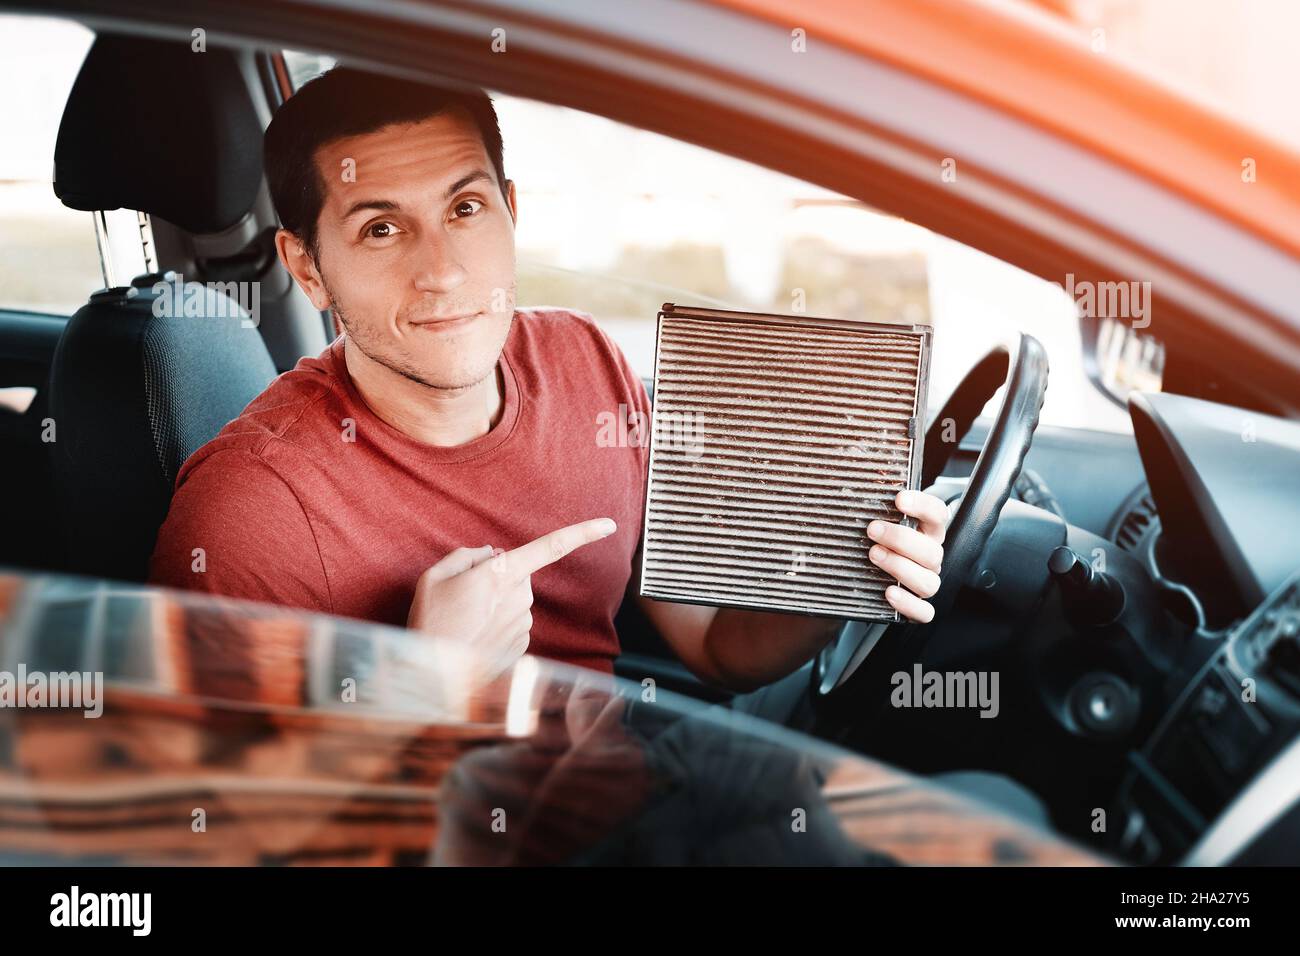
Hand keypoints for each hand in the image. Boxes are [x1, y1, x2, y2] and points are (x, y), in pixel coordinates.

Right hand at [408, 517, 617, 676]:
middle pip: (519, 575)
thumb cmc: (430, 623)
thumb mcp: (434, 577)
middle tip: (464, 596)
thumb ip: (465, 556)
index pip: (550, 547)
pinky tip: (474, 637)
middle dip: (499, 579)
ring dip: (495, 605)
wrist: (432, 679)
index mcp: (501, 575)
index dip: (582, 533)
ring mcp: (523, 625)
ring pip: (515, 601)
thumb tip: (489, 556)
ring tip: (463, 621)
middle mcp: (520, 598)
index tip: (609, 525)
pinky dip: (496, 627)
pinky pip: (513, 625)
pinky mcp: (522, 646)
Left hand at [867, 490, 948, 622]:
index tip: (898, 499)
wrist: (865, 573)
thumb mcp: (875, 517)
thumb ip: (871, 504)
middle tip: (873, 530)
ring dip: (901, 567)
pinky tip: (888, 592)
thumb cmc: (873, 538)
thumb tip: (847, 483)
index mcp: (927, 532)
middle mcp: (930, 557)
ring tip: (874, 555)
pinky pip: (924, 613)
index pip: (938, 514)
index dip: (923, 506)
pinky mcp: (916, 606)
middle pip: (931, 551)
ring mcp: (924, 581)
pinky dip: (908, 604)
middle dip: (902, 539)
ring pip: (929, 582)